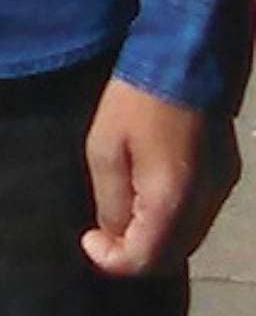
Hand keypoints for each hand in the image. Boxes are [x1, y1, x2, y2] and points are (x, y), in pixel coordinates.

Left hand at [80, 74, 239, 276]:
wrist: (185, 53)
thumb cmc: (137, 97)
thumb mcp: (105, 147)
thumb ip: (110, 200)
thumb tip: (114, 233)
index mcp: (172, 199)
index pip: (145, 261)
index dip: (111, 261)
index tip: (87, 240)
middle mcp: (205, 201)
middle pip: (170, 257)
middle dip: (134, 254)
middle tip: (102, 233)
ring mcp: (221, 186)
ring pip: (188, 239)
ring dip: (155, 239)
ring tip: (123, 213)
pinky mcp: (227, 171)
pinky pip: (200, 214)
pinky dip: (174, 220)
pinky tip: (150, 197)